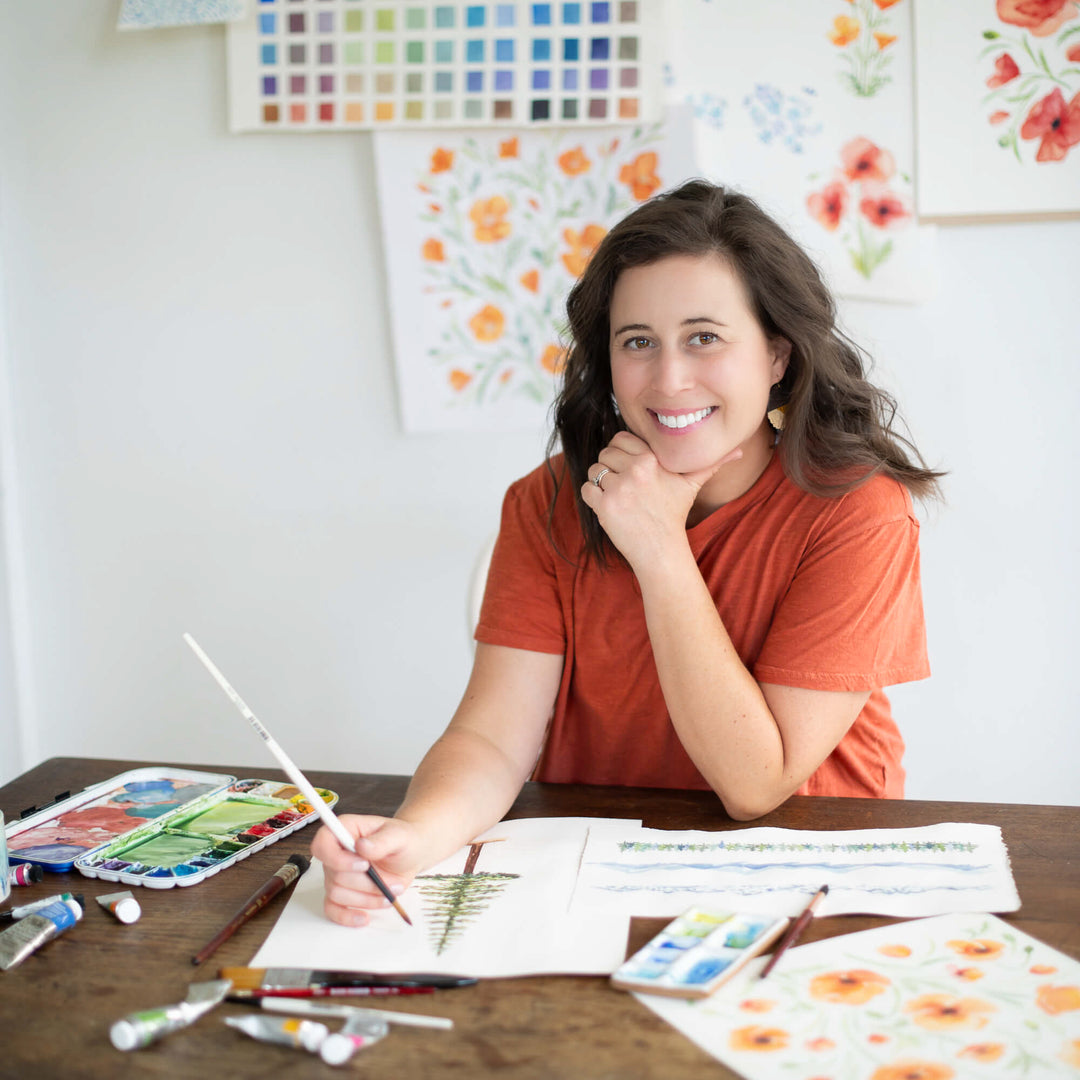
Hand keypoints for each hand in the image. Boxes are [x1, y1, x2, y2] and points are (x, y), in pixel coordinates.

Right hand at [312, 814, 420, 926]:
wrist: (410, 856)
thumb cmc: (403, 840)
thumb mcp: (400, 836)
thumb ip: (382, 840)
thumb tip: (362, 846)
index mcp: (346, 830)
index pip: (323, 844)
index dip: (338, 859)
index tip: (364, 865)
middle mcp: (337, 852)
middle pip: (335, 875)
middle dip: (366, 883)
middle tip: (388, 881)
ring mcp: (337, 874)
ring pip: (337, 894)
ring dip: (367, 899)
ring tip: (389, 893)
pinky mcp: (343, 892)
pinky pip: (332, 909)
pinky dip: (347, 917)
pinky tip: (364, 917)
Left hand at [580, 431, 741, 569]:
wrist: (661, 550)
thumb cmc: (674, 514)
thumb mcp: (693, 484)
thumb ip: (712, 463)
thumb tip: (739, 450)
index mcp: (652, 459)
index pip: (620, 438)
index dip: (621, 451)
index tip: (630, 466)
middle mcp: (635, 471)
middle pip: (605, 452)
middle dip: (610, 465)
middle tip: (623, 483)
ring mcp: (618, 488)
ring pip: (594, 469)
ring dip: (600, 481)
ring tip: (617, 495)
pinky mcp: (604, 506)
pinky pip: (587, 489)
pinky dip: (592, 496)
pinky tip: (608, 505)